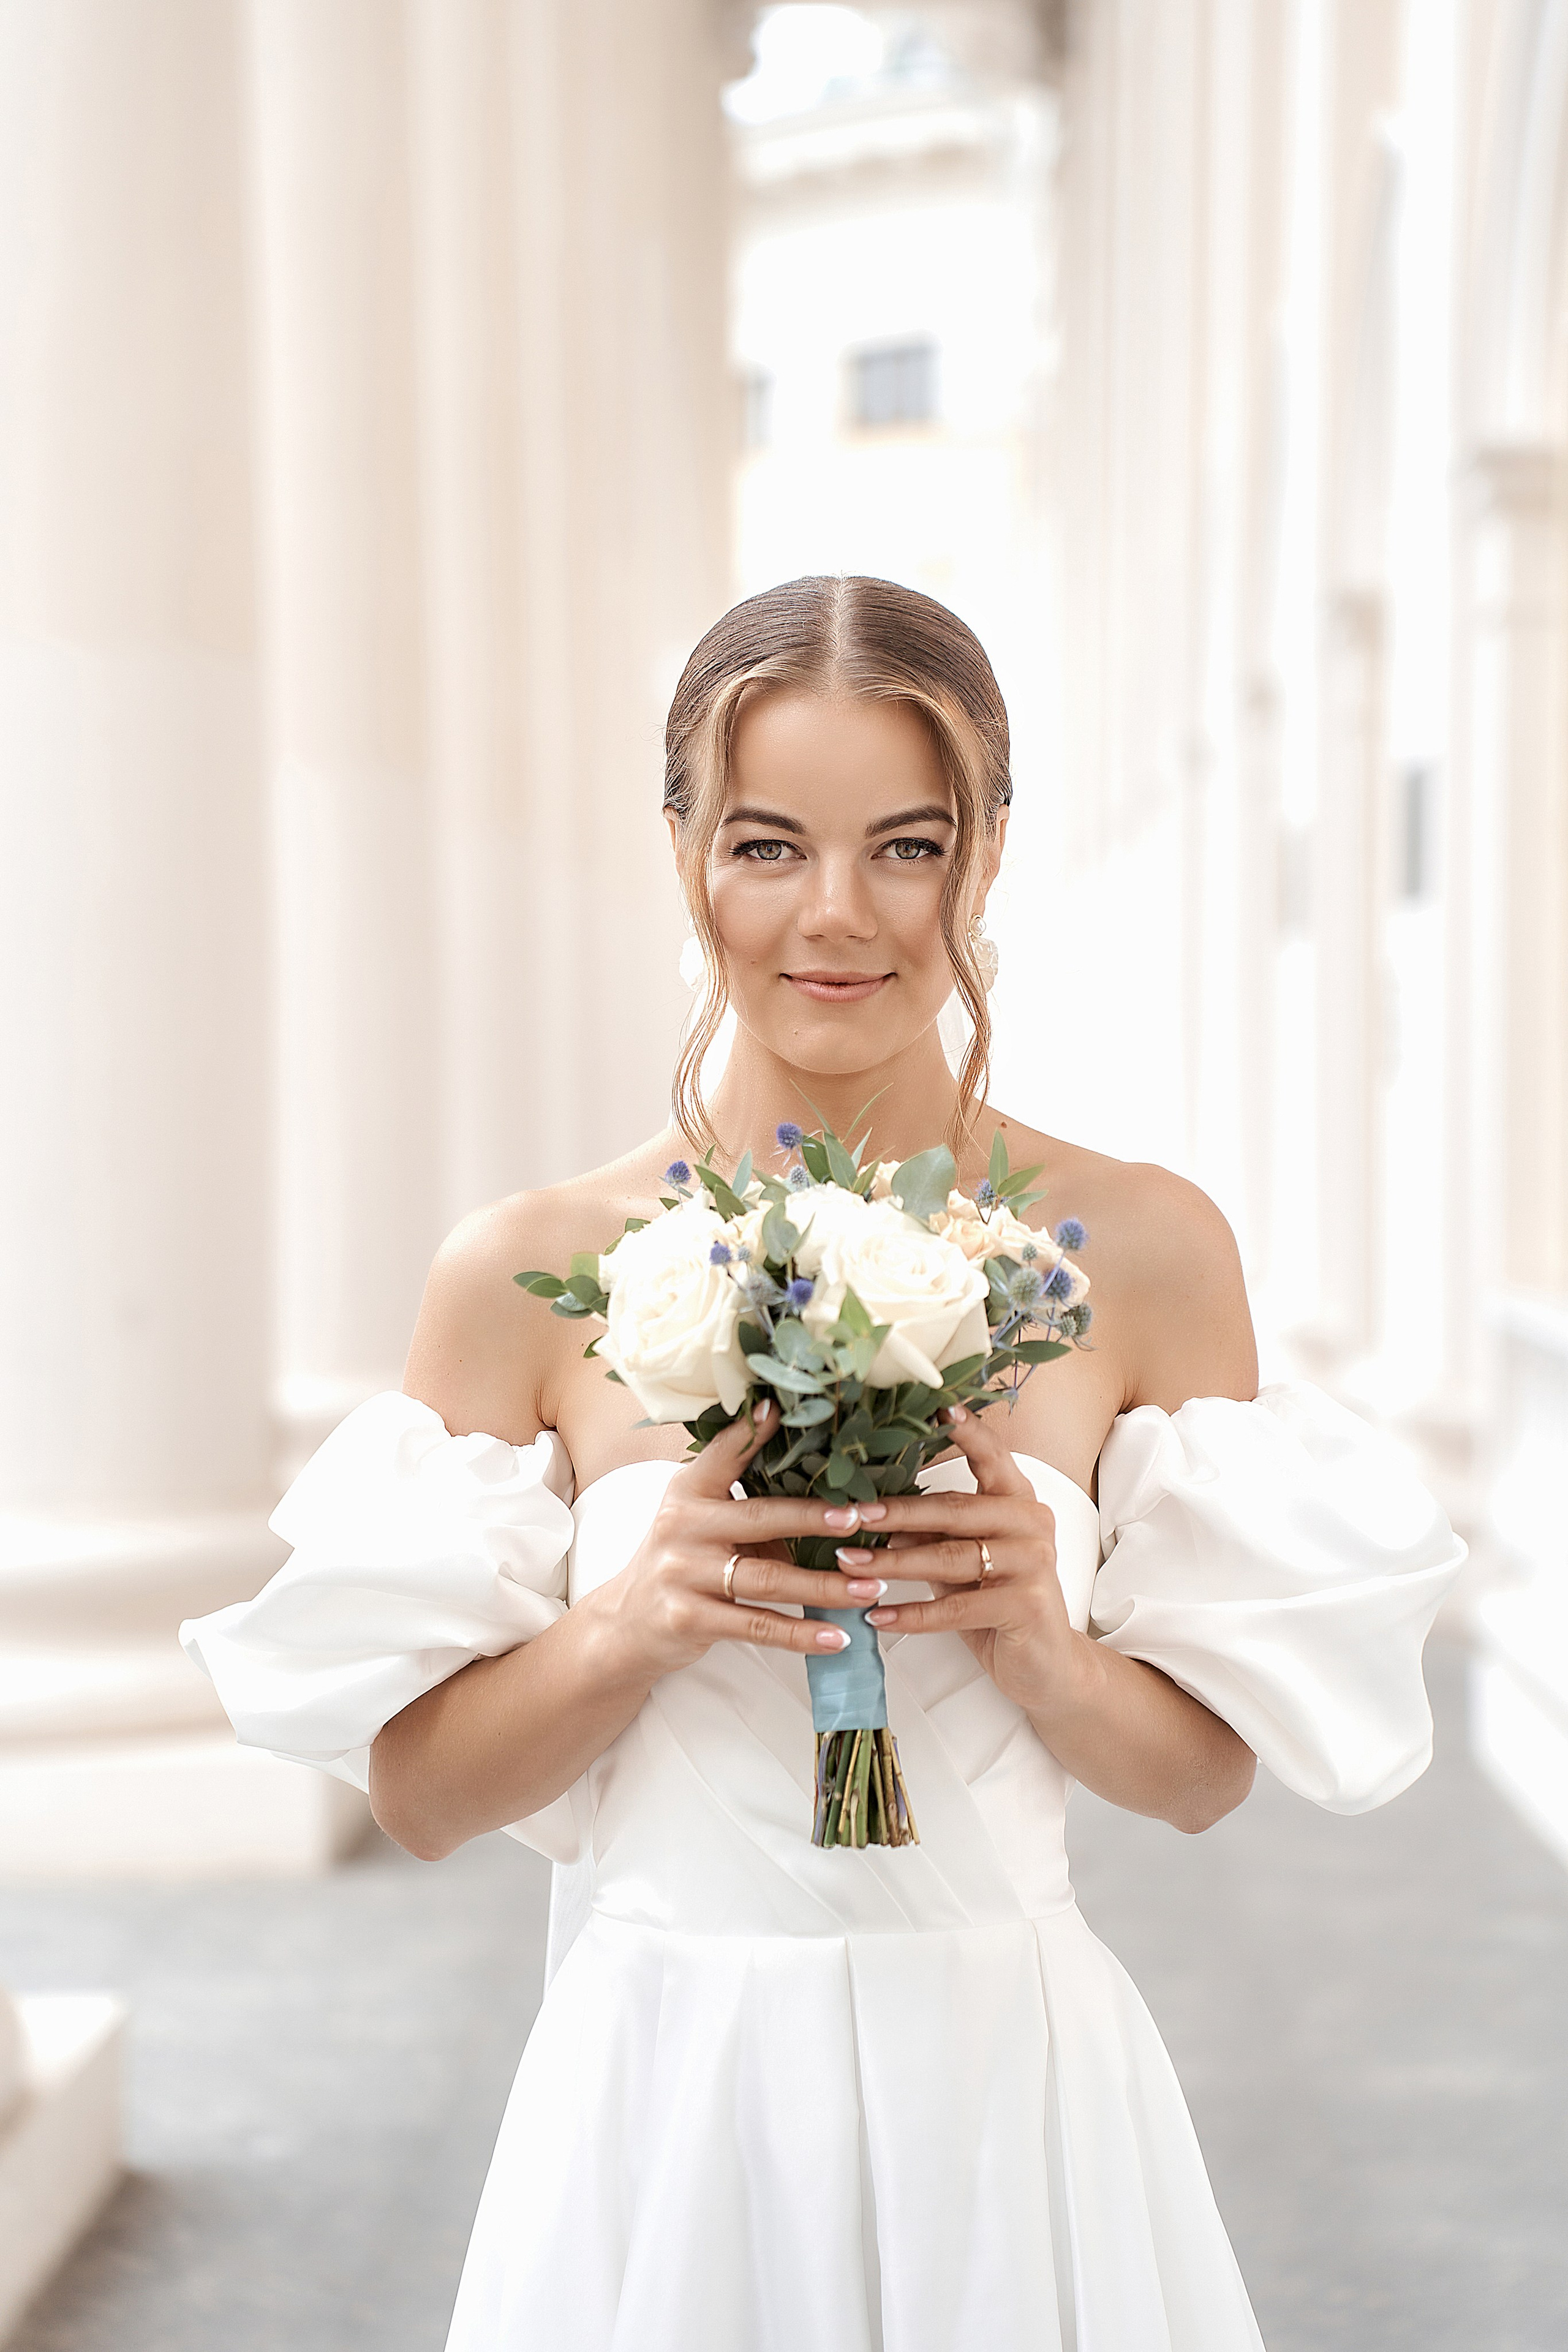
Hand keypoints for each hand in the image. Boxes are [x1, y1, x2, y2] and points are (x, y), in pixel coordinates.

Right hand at [588, 1400, 893, 1679]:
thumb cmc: (681, 1561)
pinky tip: (837, 1638)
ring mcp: (683, 1573)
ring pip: (768, 1579)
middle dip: (816, 1519)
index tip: (784, 1407)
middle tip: (862, 1519)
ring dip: (826, 1587)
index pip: (725, 1453)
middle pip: (761, 1519)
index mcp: (689, 1491)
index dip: (753, 1432)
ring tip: (871, 1587)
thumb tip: (827, 1506)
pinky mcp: (690, 1618)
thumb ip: (746, 1508)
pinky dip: (801, 1633)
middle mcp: (683, 1526)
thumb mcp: (700, 1520)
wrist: (627, 1623)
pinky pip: (757, 1625)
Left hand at [836, 1406, 1083, 1718]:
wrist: (1046, 1664)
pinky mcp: (1027, 1605)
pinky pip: (956, 1609)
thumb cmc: (996, 1603)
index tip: (937, 1407)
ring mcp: (1035, 1563)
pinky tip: (877, 1616)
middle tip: (850, 1515)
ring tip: (849, 1566)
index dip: (966, 1431)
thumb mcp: (961, 1563)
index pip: (991, 1455)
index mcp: (1017, 1501)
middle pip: (955, 1509)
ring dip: (893, 1564)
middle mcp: (1032, 1523)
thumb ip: (931, 1535)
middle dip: (896, 1513)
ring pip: (951, 1558)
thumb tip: (871, 1515)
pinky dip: (911, 1614)